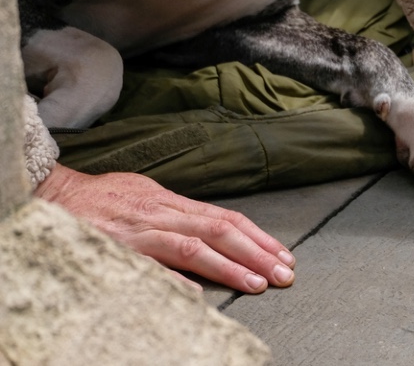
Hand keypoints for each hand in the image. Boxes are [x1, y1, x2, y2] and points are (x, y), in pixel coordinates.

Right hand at [35, 164, 295, 292]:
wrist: (55, 194)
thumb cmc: (102, 199)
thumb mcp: (146, 198)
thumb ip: (176, 217)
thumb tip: (209, 233)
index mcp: (172, 202)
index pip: (226, 219)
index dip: (258, 237)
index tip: (282, 255)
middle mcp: (163, 213)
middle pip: (220, 230)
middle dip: (257, 252)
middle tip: (285, 272)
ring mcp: (141, 230)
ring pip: (194, 245)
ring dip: (230, 266)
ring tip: (258, 282)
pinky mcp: (117, 246)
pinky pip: (151, 264)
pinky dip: (175, 277)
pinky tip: (198, 293)